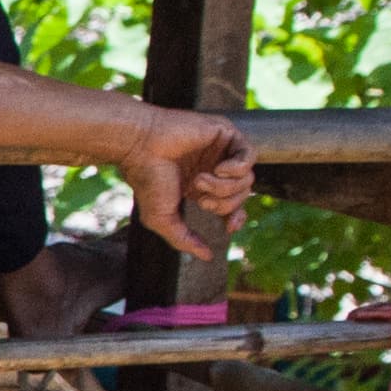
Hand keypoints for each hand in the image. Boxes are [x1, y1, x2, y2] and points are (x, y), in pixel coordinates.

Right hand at [119, 110, 256, 262]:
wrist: (140, 147)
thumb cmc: (147, 179)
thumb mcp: (162, 219)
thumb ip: (184, 240)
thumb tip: (208, 257)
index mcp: (202, 185)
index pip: (234, 204)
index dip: (236, 217)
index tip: (228, 227)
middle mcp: (213, 167)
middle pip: (243, 194)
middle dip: (225, 203)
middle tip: (200, 198)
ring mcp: (220, 150)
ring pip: (247, 178)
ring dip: (224, 186)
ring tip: (199, 179)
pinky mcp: (225, 133)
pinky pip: (250, 155)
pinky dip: (237, 168)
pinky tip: (219, 169)